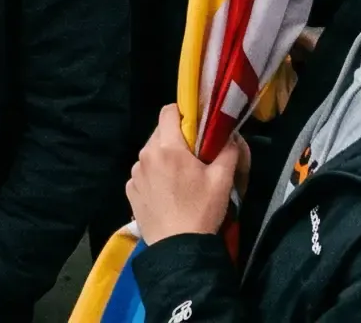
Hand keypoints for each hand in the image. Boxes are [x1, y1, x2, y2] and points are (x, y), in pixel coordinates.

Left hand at [125, 105, 241, 241]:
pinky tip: (168, 194)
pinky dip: (154, 177)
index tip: (196, 126)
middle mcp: (145, 156)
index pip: (167, 111)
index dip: (183, 113)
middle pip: (159, 133)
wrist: (178, 249)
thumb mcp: (223, 180)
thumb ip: (228, 150)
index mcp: (167, 147)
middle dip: (176, 139)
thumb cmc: (202, 211)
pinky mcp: (130, 191)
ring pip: (151, 154)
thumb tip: (229, 135)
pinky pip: (143, 174)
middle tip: (194, 156)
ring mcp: (134, 174)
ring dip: (164, 159)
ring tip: (181, 179)